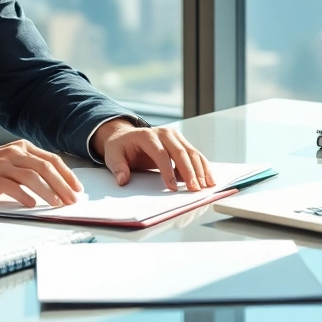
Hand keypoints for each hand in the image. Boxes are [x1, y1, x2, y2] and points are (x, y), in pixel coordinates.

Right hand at [0, 140, 83, 207]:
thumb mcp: (9, 164)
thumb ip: (28, 169)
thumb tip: (56, 186)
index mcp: (21, 148)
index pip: (52, 160)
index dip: (67, 175)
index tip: (77, 189)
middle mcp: (13, 152)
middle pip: (45, 167)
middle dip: (63, 185)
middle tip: (72, 200)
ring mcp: (1, 164)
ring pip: (32, 176)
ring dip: (48, 191)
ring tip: (57, 204)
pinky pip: (12, 186)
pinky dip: (24, 195)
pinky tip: (32, 204)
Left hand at [94, 120, 216, 191]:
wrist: (126, 136)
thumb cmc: (120, 147)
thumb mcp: (113, 156)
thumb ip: (118, 167)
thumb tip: (123, 180)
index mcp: (146, 135)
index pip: (160, 153)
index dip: (167, 170)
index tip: (172, 187)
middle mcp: (164, 133)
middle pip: (180, 152)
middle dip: (189, 172)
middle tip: (194, 189)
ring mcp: (175, 136)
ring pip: (191, 152)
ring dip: (200, 170)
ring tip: (205, 186)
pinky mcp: (181, 142)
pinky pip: (195, 154)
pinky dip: (203, 166)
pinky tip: (208, 179)